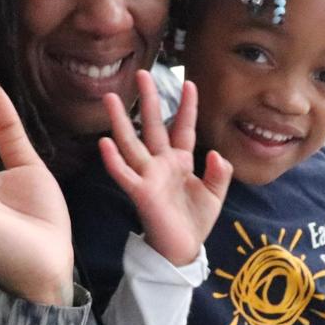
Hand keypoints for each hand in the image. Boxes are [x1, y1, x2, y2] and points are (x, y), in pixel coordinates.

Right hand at [98, 71, 231, 266]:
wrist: (183, 250)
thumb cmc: (195, 221)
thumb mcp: (216, 195)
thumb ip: (220, 173)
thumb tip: (216, 154)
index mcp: (181, 162)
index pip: (184, 128)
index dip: (187, 106)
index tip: (189, 83)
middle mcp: (162, 164)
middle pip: (153, 125)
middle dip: (149, 100)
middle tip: (142, 73)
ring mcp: (149, 176)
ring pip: (132, 143)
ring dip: (121, 121)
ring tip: (111, 98)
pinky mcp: (141, 193)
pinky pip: (124, 174)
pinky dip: (113, 160)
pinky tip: (104, 143)